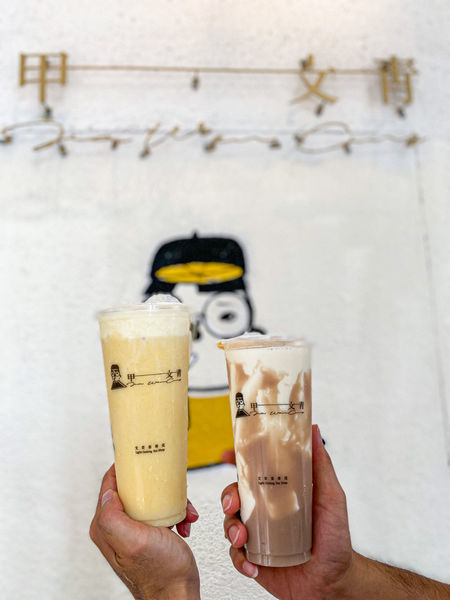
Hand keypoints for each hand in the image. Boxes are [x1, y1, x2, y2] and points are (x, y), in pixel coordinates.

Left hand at [90, 465, 199, 599]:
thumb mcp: (133, 540)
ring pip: (151, 499)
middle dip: (156, 487)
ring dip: (171, 502)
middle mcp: (116, 527)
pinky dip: (177, 514)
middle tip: (168, 488)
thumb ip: (112, 516)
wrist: (177, 593)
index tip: (139, 458)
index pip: (109, 483)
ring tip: (182, 513)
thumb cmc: (159, 573)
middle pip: (134, 489)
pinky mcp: (149, 534)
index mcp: (105, 526)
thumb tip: (107, 492)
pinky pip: (162, 512)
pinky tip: (183, 523)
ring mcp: (133, 530)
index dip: (124, 468)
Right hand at [221, 425, 353, 599]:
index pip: (255, 470)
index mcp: (280, 491)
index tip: (227, 454)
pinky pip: (236, 555)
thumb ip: (321, 464)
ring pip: (230, 522)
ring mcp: (259, 534)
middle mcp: (266, 510)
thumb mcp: (331, 496)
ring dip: (231, 528)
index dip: (238, 460)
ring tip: (243, 539)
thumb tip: (313, 431)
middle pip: (236, 494)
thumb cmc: (335, 539)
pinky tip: (252, 565)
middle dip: (228, 496)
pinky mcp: (255, 558)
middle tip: (233, 504)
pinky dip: (239, 559)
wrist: (334, 582)